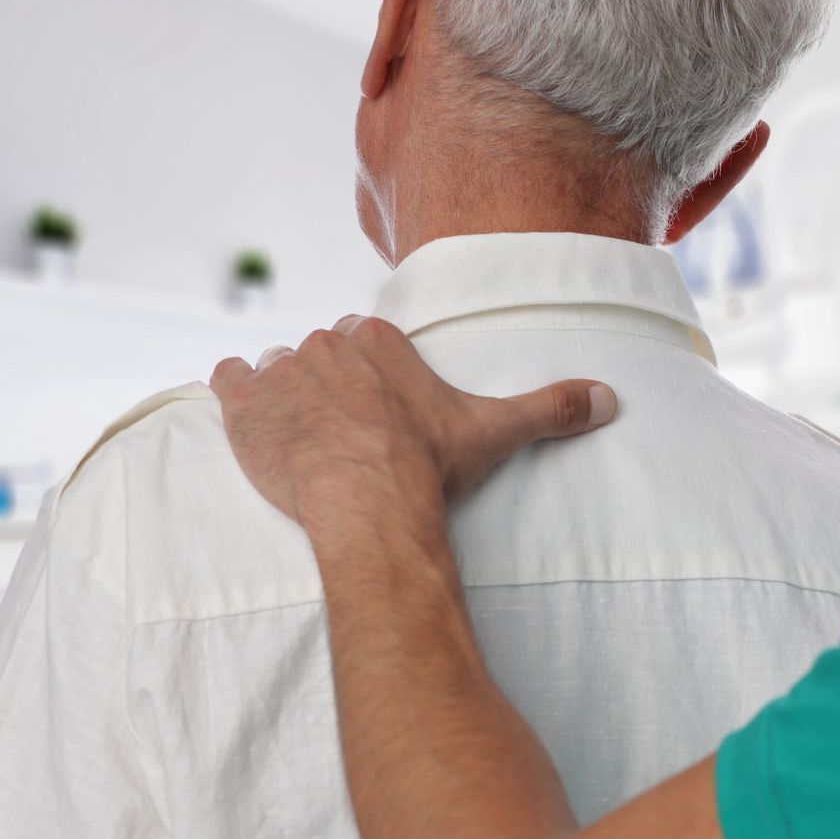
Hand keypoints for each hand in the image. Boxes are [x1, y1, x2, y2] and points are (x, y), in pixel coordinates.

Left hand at [209, 315, 615, 558]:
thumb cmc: (430, 465)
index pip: (366, 337)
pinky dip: (232, 392)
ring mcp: (282, 373)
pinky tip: (244, 412)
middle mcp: (327, 345)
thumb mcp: (496, 431)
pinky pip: (228, 379)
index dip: (369, 369)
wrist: (368, 501)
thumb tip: (611, 398)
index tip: (378, 402)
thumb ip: (551, 407)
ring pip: (276, 366)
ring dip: (282, 391)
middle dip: (327, 382)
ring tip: (297, 430)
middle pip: (320, 351)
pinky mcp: (243, 405)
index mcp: (380, 340)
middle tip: (342, 427)